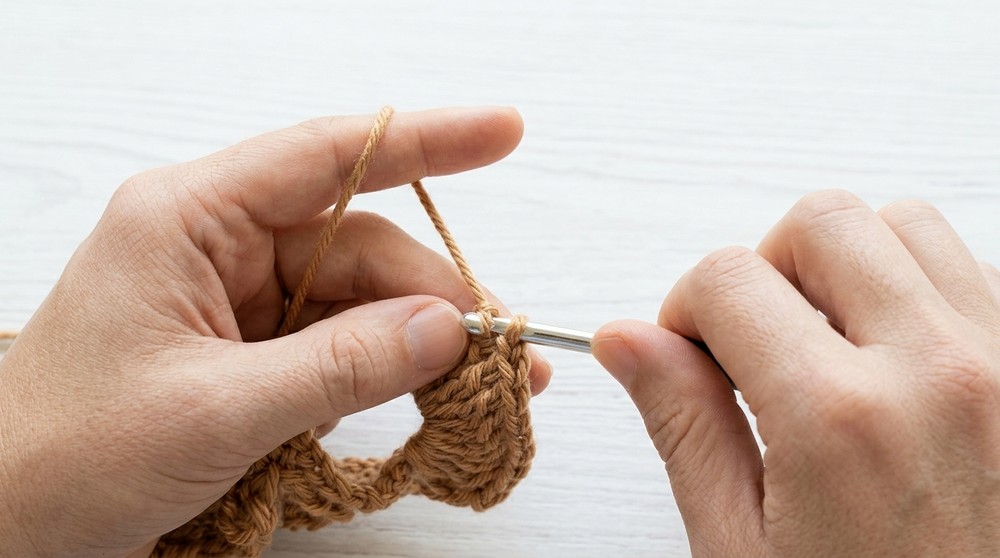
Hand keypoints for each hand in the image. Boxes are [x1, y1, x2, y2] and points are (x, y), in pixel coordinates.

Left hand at [0, 107, 550, 557]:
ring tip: (477, 391)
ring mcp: (236, 299)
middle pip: (360, 246)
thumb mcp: (213, 411)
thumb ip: (338, 365)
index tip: (503, 129)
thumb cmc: (64, 458)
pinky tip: (410, 406)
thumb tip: (446, 329)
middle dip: (436, 297)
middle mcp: (218, 245)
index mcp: (189, 220)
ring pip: (357, 300)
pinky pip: (336, 343)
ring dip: (418, 344)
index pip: (327, 158)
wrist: (2, 528)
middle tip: (503, 351)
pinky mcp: (247, 349)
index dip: (425, 139)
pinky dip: (380, 373)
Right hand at [593, 191, 999, 555]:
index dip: (686, 310)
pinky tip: (893, 367)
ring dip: (848, 268)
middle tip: (758, 344)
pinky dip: (917, 293)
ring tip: (829, 348)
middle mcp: (940, 371)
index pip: (727, 277)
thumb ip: (685, 426)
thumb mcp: (745, 551)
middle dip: (766, 269)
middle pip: (822, 222)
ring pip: (906, 226)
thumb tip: (629, 342)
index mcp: (840, 419)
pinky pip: (974, 273)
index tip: (692, 355)